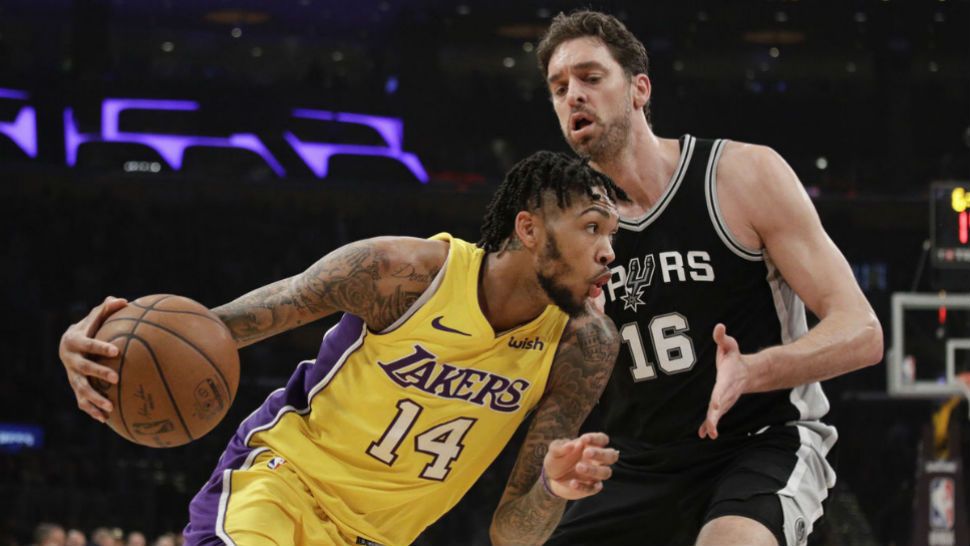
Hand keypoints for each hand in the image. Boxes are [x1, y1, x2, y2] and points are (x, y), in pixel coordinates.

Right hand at [59, 296, 127, 421]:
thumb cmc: (89, 328)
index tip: (117, 351)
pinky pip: (81, 402)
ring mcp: (71, 375)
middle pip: (83, 369)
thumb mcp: (95, 318)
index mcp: (75, 342)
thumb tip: (123, 300)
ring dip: (94, 399)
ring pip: (80, 389)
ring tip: (110, 407)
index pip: (88, 345)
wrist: (68, 344)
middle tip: (116, 378)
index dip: (101, 348)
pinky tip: (105, 419)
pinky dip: (92, 410)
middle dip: (99, 374)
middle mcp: (70, 360)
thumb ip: (107, 310)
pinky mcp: (75, 387)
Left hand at [542, 432, 618, 499]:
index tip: (584, 438)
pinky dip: (584, 486)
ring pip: (606, 473)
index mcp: (592, 446)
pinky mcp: (591, 488)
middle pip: (611, 456)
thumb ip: (560, 447)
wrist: (553, 478)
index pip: (603, 439)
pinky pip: (593, 488)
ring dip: (594, 470)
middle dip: (601, 454)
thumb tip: (571, 445)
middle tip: (586, 452)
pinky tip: (573, 483)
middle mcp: (598, 460)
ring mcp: (596, 475)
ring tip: (578, 467)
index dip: (596, 438)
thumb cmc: (557, 458)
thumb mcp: (554, 451)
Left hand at [698, 323, 749, 439]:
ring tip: (709, 434)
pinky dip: (709, 425)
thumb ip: (722, 338)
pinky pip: (715, 416)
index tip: (716, 406)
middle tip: (712, 428)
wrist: (747, 373)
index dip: (719, 397)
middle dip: (716, 417)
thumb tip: (719, 326)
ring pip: (718, 414)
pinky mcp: (721, 404)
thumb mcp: (729, 346)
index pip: (722, 389)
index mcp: (727, 380)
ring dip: (713, 424)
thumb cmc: (734, 359)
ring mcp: (725, 400)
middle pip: (721, 406)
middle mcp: (727, 393)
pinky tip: (703, 434)